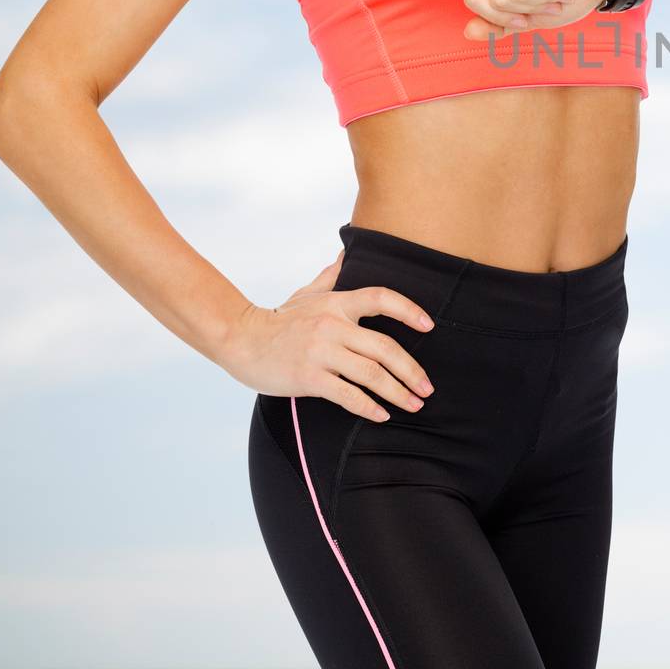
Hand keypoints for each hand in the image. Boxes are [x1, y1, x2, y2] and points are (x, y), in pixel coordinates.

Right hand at [219, 250, 437, 422]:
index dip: (409, 310)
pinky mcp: (309, 377)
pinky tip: (382, 416)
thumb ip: (331, 277)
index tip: (429, 326)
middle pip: (385, 347)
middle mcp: (332, 325)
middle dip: (411, 371)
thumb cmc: (278, 319)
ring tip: (414, 405)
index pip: (382, 298)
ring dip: (398, 393)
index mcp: (337, 302)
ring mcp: (321, 352)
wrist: (239, 340)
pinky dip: (368, 407)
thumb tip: (346, 252)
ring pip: (371, 374)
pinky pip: (347, 395)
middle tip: (427, 388)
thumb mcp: (306, 294)